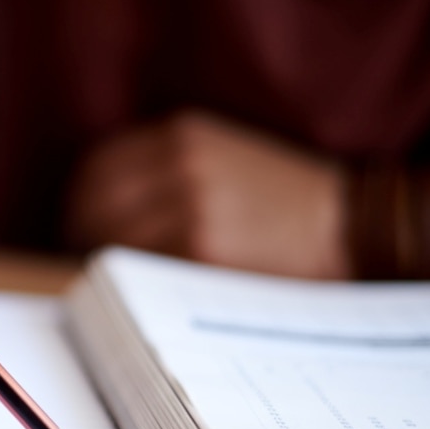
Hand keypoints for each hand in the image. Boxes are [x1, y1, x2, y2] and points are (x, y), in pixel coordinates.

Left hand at [64, 110, 348, 278]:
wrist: (350, 225)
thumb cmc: (285, 200)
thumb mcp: (223, 155)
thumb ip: (164, 169)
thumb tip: (96, 209)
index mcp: (181, 134)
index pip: (95, 169)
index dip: (79, 204)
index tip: (79, 228)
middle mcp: (180, 164)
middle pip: (93, 205)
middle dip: (83, 237)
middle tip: (88, 264)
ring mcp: (191, 207)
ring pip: (112, 240)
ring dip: (105, 265)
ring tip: (116, 283)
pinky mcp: (203, 250)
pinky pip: (143, 269)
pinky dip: (134, 284)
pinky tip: (145, 294)